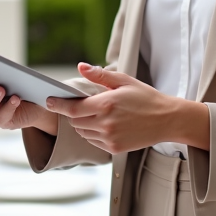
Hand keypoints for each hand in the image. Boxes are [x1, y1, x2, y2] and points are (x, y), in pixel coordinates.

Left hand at [45, 63, 209, 153]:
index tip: (49, 101)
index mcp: (106, 105)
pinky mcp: (114, 149)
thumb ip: (100, 76)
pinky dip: (93, 134)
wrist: (167, 120)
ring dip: (83, 124)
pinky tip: (106, 125)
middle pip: (75, 122)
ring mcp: (109, 138)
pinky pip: (93, 141)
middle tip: (83, 105)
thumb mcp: (124, 81)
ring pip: (83, 132)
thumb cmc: (146, 98)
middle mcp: (105, 124)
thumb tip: (80, 67)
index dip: (58, 105)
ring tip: (99, 114)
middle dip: (74, 113)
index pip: (72, 109)